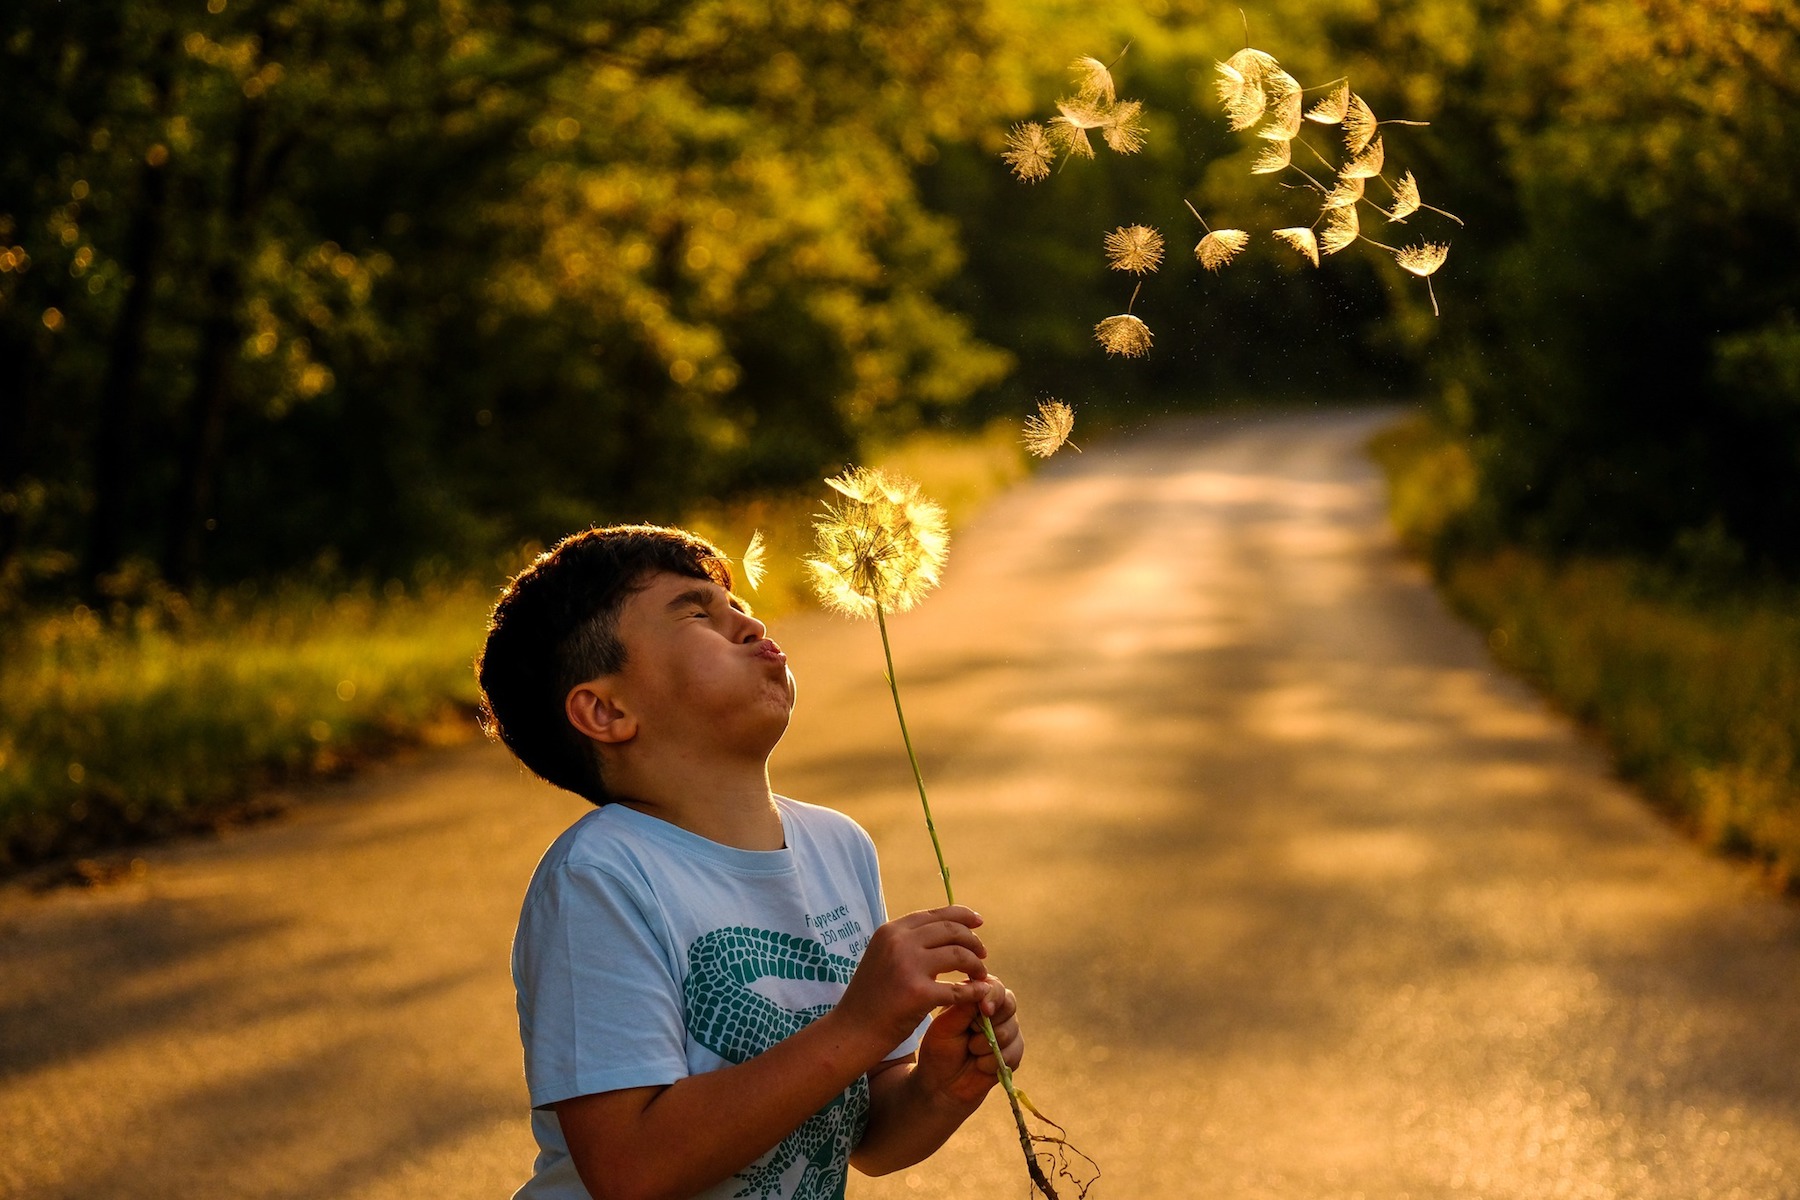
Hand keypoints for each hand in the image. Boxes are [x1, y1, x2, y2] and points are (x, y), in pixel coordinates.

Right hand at [835, 906, 989, 1050]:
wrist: (851, 1031)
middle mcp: (899, 942)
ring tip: (980, 976)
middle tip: (983, 955)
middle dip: (973, 941)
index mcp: (891, 931)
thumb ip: (908, 942)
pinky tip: (980, 994)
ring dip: (976, 965)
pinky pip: (959, 989)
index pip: (935, 914)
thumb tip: (944, 930)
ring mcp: (908, 966)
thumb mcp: (883, 958)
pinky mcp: (918, 994)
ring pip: (960, 955)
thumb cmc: (870, 998)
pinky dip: (974, 991)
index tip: (979, 922)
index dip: (962, 915)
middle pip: (952, 931)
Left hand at [913, 976, 1022, 1110]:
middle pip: (1009, 1006)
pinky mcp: (1013, 1053)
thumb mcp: (944, 1026)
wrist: (941, 1086)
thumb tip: (986, 988)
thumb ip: (964, 1006)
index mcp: (975, 998)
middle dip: (989, 1024)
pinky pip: (1014, 1053)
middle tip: (970, 1035)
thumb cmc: (939, 1050)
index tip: (985, 1010)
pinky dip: (993, 1062)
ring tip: (970, 1051)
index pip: (995, 987)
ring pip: (1011, 1031)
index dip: (994, 996)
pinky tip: (980, 1065)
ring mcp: (1006, 1031)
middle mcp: (995, 1011)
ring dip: (986, 1046)